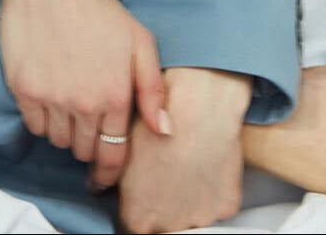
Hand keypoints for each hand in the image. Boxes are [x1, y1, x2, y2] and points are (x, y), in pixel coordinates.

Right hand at [0, 0, 169, 185]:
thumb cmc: (96, 8)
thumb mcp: (138, 39)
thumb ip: (153, 88)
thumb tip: (165, 130)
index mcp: (116, 95)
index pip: (114, 154)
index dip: (109, 172)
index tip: (104, 178)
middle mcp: (84, 104)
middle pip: (85, 151)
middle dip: (89, 144)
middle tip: (87, 123)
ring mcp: (52, 99)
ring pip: (59, 141)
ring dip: (65, 131)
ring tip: (68, 104)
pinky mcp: (24, 91)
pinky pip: (34, 126)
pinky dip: (42, 119)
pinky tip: (49, 96)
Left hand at [88, 66, 252, 234]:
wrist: (199, 102)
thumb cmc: (158, 118)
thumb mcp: (120, 147)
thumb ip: (110, 176)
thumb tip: (99, 184)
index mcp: (138, 216)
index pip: (134, 223)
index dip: (137, 202)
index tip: (143, 187)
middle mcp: (168, 225)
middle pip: (163, 223)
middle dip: (162, 202)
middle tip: (165, 169)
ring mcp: (200, 218)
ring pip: (191, 214)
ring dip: (188, 196)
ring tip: (186, 160)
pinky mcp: (226, 206)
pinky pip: (217, 202)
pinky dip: (213, 186)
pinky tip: (205, 159)